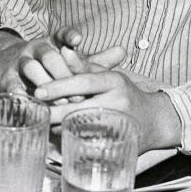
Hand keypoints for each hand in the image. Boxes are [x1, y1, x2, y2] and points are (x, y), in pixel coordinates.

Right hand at [0, 28, 125, 94]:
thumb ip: (94, 60)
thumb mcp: (70, 61)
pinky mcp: (6, 78)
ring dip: (45, 83)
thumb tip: (123, 51)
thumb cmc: (48, 66)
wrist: (7, 63)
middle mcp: (36, 48)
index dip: (69, 36)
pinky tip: (33, 105)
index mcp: (52, 42)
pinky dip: (22, 95)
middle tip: (78, 93)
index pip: (61, 34)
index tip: (78, 40)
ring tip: (61, 102)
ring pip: (31, 67)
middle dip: (63, 73)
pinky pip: (13, 86)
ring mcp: (19, 61)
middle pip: (49, 55)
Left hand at [34, 70, 181, 151]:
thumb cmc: (124, 93)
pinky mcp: (117, 141)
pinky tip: (57, 132)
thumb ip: (84, 65)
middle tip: (36, 109)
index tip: (38, 91)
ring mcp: (118, 123)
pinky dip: (70, 136)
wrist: (154, 120)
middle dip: (54, 110)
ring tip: (42, 120)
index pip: (83, 82)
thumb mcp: (107, 75)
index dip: (59, 87)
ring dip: (58, 124)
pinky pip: (88, 140)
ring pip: (82, 126)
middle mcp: (118, 101)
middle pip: (80, 107)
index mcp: (114, 81)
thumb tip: (62, 50)